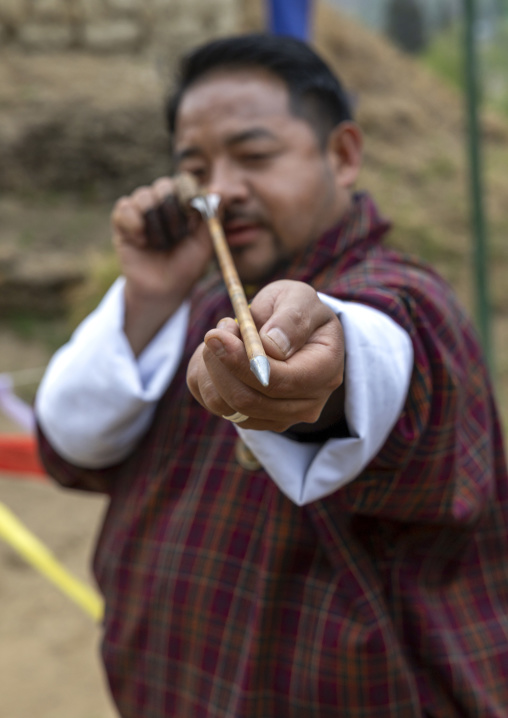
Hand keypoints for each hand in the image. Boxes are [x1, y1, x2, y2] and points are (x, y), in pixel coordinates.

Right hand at [111, 177, 213, 353]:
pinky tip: (142, 243)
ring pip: (144, 196)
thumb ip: (213, 216)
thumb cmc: (186, 266)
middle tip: (177, 237)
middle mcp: (162, 201)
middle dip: (172, 213)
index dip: (188, 197)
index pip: (185, 182)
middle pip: (163, 185)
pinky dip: (134, 226)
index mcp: (184, 203)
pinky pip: (124, 207)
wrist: (163, 289)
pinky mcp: (122, 220)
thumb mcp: (205, 244)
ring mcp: (141, 209)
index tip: (193, 220)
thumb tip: (218, 189)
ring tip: (160, 244)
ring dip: (155, 224)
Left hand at [187, 280, 344, 432]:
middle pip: (248, 400)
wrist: (291, 330)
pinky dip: (208, 378)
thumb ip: (291, 318)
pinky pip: (215, 405)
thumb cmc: (295, 310)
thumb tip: (272, 346)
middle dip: (221, 364)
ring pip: (225, 406)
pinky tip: (220, 356)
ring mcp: (281, 418)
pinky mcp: (255, 421)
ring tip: (224, 338)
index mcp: (325, 371)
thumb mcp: (298, 298)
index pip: (279, 381)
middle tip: (217, 331)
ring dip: (212, 369)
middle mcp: (307, 404)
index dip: (242, 362)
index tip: (216, 335)